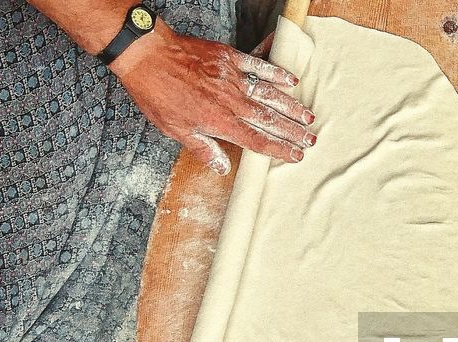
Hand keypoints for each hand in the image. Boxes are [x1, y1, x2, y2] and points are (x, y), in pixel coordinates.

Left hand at [111, 21, 315, 174]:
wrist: (147, 56)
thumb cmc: (157, 94)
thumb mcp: (176, 130)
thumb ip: (203, 149)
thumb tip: (222, 168)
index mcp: (221, 122)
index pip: (258, 141)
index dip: (280, 149)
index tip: (296, 155)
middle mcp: (232, 102)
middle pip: (270, 120)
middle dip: (293, 131)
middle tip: (311, 139)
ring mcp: (233, 78)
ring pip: (270, 95)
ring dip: (291, 107)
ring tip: (307, 116)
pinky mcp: (230, 59)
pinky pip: (259, 67)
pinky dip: (276, 74)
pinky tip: (291, 80)